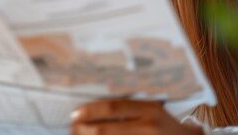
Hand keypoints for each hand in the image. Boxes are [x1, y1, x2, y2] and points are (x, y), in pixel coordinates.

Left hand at [70, 99, 203, 134]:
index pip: (113, 108)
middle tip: (72, 127)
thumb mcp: (152, 111)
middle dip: (84, 129)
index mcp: (149, 109)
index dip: (90, 110)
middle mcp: (148, 127)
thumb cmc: (165, 127)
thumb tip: (95, 108)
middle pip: (106, 129)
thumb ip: (129, 108)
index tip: (75, 113)